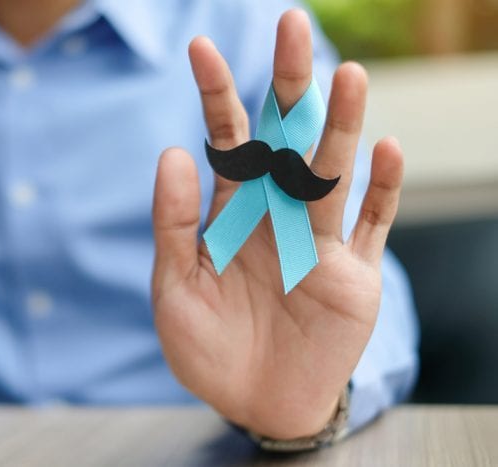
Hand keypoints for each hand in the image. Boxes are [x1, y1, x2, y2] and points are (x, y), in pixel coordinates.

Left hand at [151, 9, 403, 438]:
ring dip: (340, 125)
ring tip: (347, 75)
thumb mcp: (174, 286)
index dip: (216, 94)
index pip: (226, 140)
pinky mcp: (352, 273)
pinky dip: (381, 190)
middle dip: (286, 85)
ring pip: (331, 171)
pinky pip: (371, 224)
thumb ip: (173, 223)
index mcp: (231, 211)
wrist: (254, 400)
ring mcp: (317, 240)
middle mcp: (276, 212)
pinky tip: (387, 149)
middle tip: (289, 25)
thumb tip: (174, 150)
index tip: (200, 47)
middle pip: (285, 137)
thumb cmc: (209, 346)